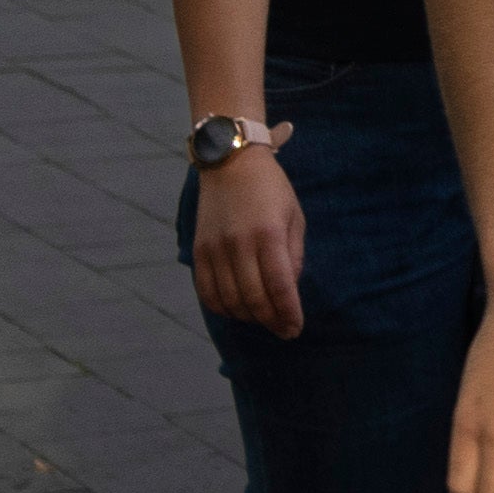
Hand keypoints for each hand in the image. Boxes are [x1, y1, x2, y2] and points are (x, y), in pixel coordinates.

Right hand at [185, 127, 302, 337]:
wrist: (230, 163)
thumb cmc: (271, 189)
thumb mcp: (294, 217)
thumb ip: (294, 255)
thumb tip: (289, 290)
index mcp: (268, 234)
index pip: (280, 287)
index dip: (289, 313)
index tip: (296, 328)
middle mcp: (239, 244)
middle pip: (254, 299)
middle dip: (272, 321)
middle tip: (283, 329)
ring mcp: (214, 249)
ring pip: (230, 301)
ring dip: (249, 317)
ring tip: (264, 319)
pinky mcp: (198, 251)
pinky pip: (207, 292)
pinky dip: (223, 308)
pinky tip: (237, 309)